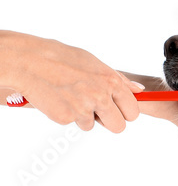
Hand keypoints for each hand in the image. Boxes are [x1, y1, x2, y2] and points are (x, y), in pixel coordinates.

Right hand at [0, 31, 144, 131]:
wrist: (30, 61)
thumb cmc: (62, 59)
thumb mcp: (93, 62)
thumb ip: (118, 79)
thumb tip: (139, 90)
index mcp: (111, 81)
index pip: (133, 110)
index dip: (125, 112)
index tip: (117, 109)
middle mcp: (101, 96)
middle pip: (119, 126)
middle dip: (109, 122)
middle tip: (96, 111)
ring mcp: (84, 108)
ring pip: (92, 125)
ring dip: (83, 117)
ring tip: (70, 97)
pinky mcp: (67, 117)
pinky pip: (73, 123)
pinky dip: (67, 115)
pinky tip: (59, 99)